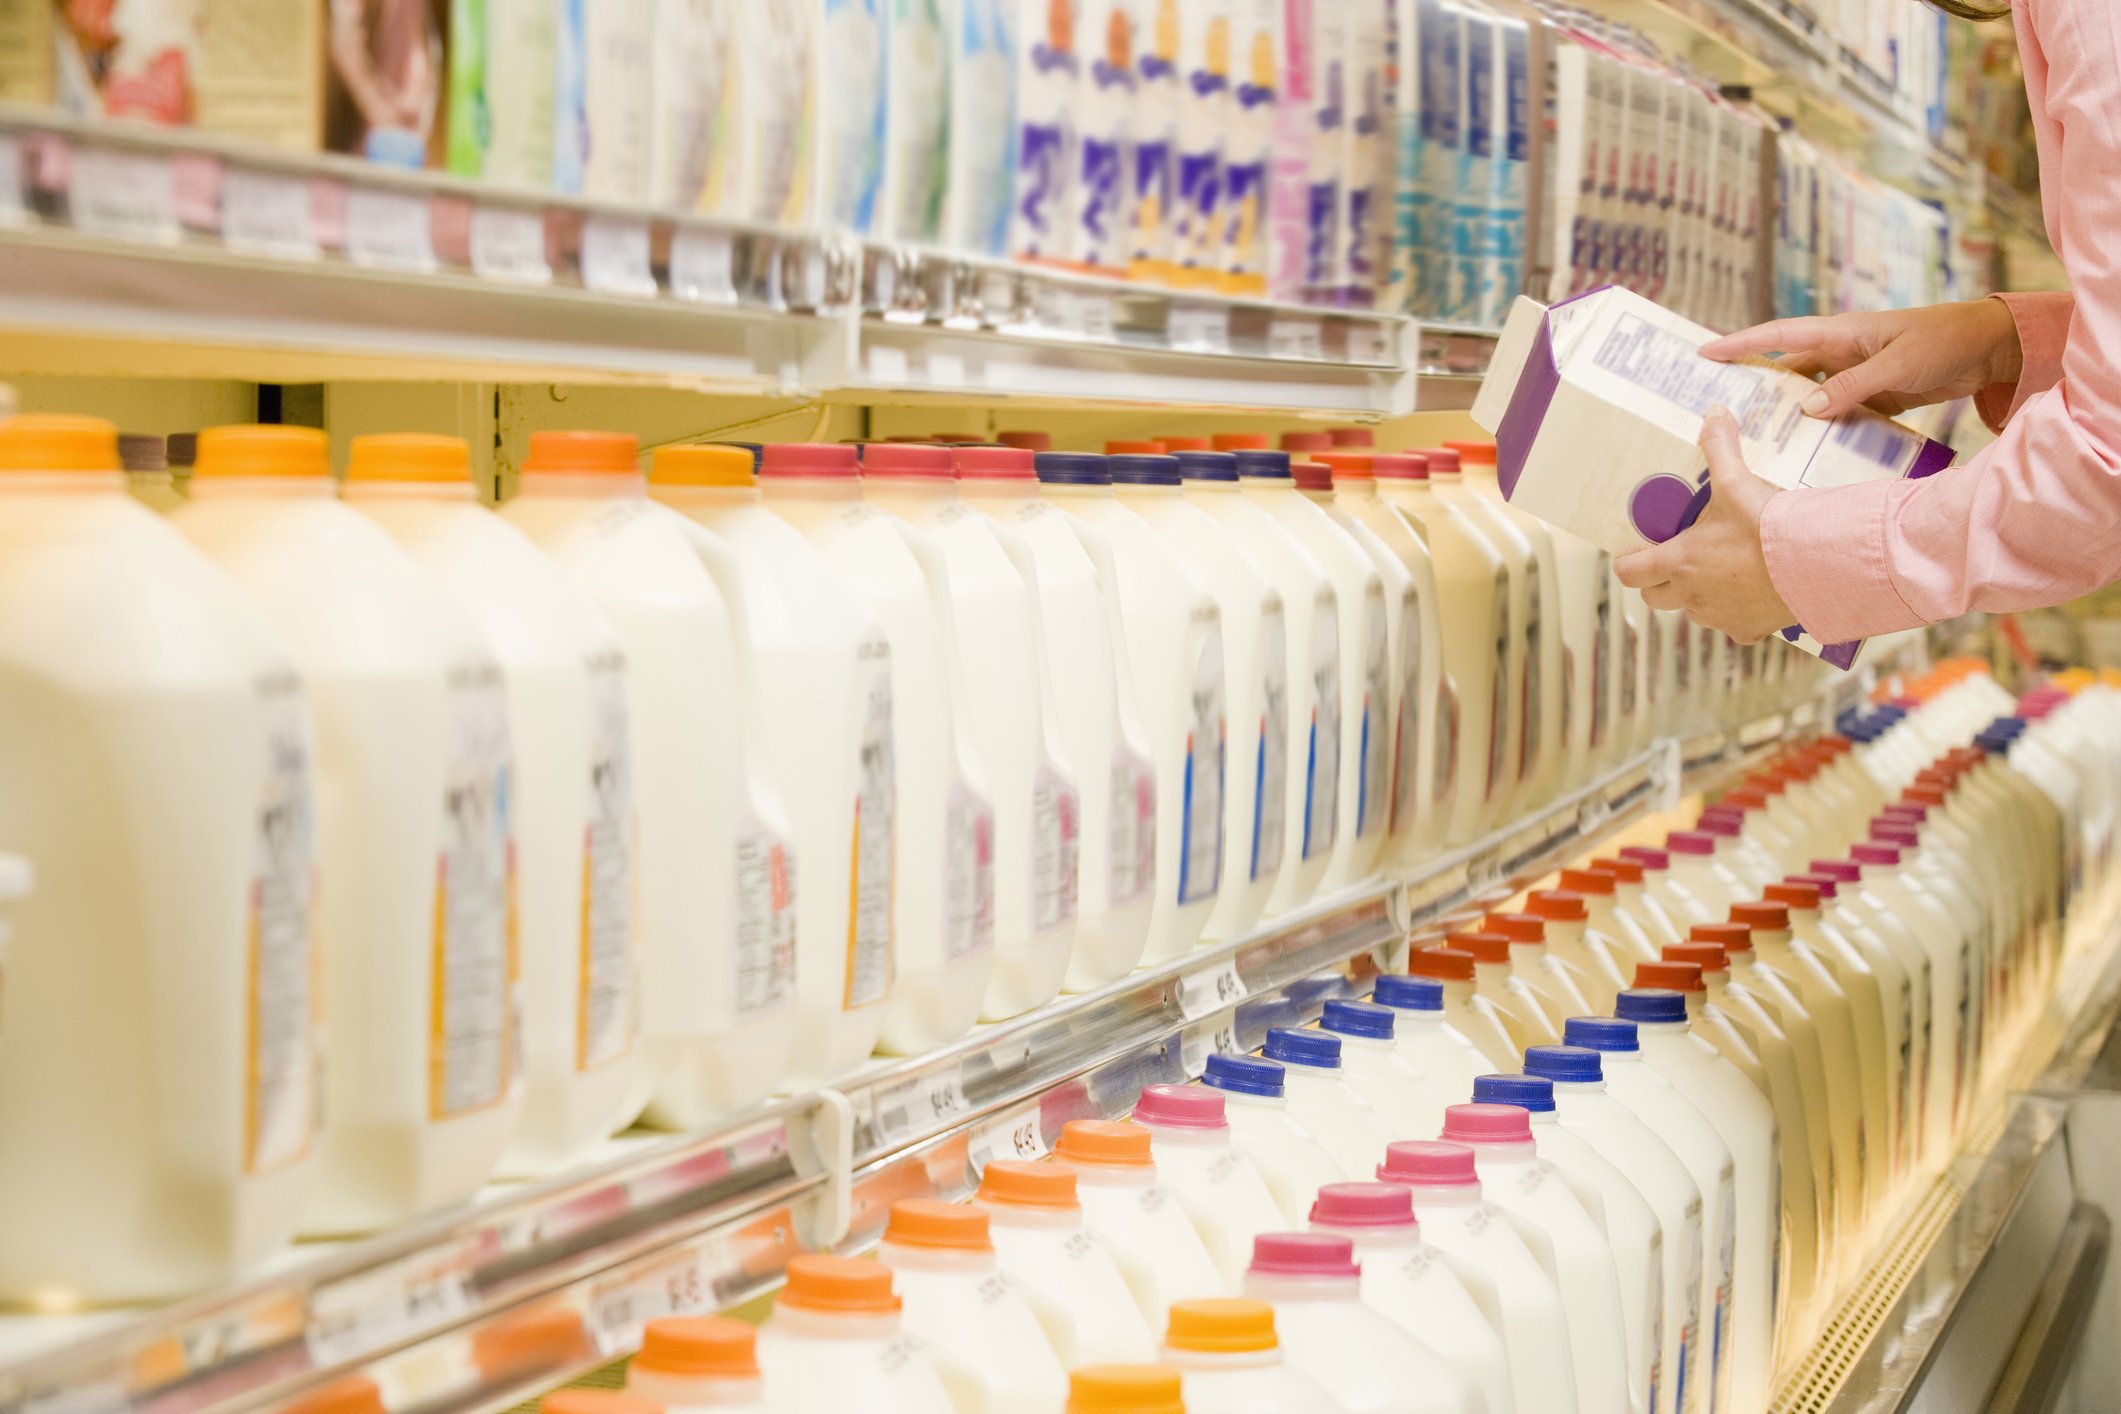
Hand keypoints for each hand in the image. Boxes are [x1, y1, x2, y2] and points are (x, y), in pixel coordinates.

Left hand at [1614, 409, 1794, 643]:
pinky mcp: (1747, 630)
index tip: (1636, 552)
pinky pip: (1732, 628)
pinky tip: (1752, 595)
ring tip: (1719, 571)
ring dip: (1698, 596)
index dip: (1628, 562)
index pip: (1629, 573)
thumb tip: (1714, 414)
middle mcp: (1691, 595)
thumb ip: (1720, 448)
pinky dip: (1736, 615)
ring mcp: (1717, 617)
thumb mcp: (1736, 482)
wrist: (1816, 563)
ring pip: (1692, 612)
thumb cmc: (1769, 527)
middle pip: (1654, 597)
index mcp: (1678, 562)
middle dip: (1659, 581)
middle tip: (1677, 559)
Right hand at [1699, 300, 2022, 419]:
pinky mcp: (1871, 397)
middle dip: (1753, 389)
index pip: (1779, 336)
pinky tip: (1807, 454)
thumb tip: (1805, 409)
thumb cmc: (1945, 342)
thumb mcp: (1898, 364)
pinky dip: (1820, 432)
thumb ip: (1852, 387)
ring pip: (1808, 398)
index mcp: (1841, 333)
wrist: (1989, 349)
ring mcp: (1855, 376)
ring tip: (1757, 443)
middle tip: (1720, 411)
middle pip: (1786, 372)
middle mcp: (1841, 354)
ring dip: (1788, 418)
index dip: (1741, 345)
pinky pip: (1835, 415)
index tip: (1705, 354)